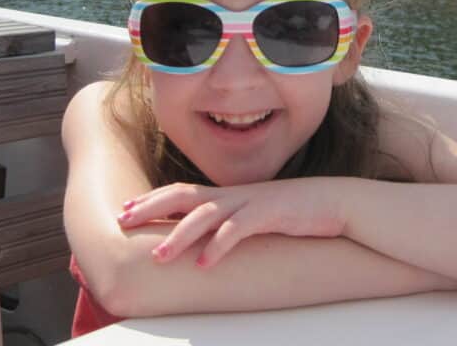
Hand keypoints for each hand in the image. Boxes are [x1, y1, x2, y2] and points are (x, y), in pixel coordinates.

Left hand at [116, 178, 350, 267]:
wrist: (333, 201)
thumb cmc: (293, 212)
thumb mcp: (255, 215)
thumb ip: (230, 221)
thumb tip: (204, 239)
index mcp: (228, 194)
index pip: (182, 192)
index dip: (153, 198)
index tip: (125, 208)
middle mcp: (234, 195)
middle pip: (183, 196)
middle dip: (151, 206)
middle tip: (122, 219)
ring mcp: (251, 202)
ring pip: (206, 215)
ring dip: (179, 235)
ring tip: (158, 256)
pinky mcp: (270, 213)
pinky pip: (239, 230)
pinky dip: (219, 246)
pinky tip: (204, 264)